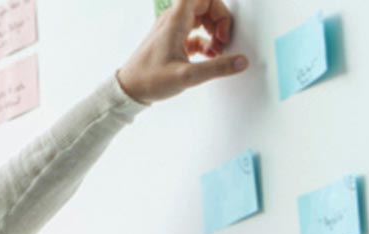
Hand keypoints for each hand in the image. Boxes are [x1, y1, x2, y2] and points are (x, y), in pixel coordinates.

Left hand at [116, 0, 247, 103]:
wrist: (128, 90)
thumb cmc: (148, 79)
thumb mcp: (186, 76)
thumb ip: (216, 68)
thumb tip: (241, 61)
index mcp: (175, 20)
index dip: (216, 4)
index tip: (222, 24)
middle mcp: (173, 21)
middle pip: (205, 4)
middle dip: (220, 19)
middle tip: (223, 39)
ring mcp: (173, 30)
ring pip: (201, 18)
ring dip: (214, 30)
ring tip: (219, 48)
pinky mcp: (174, 42)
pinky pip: (196, 33)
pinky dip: (207, 41)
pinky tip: (211, 56)